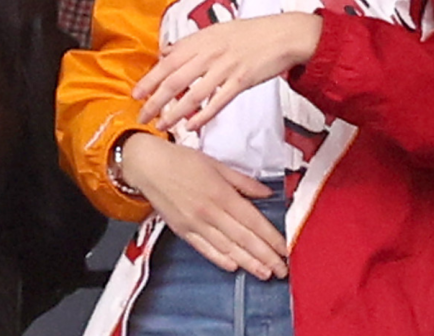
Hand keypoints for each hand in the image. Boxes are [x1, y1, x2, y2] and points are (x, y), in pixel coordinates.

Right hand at [115, 133, 287, 279]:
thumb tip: (265, 193)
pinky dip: (220, 259)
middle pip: (243, 238)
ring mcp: (195, 224)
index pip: (252, 220)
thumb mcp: (217, 164)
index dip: (270, 237)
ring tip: (264, 273)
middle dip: (265, 256)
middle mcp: (209, 212)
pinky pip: (205, 249)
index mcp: (220, 193)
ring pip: (226, 248)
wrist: (149, 166)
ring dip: (248, 263)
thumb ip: (243, 181)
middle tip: (281, 269)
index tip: (283, 248)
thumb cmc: (182, 160)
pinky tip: (233, 266)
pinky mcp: (183, 232)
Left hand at [135, 14, 322, 131]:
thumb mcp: (217, 30)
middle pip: (175, 80)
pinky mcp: (241, 81)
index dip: (150, 79)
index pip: (168, 62)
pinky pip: (217, 101)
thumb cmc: (251, 32)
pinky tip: (191, 126)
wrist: (283, 34)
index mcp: (202, 40)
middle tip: (141, 116)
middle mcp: (210, 53)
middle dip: (155, 101)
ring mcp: (225, 67)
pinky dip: (202, 116)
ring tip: (162, 125)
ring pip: (193, 94)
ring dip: (174, 112)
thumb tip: (166, 51)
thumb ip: (191, 43)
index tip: (135, 94)